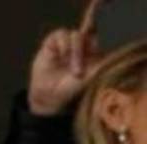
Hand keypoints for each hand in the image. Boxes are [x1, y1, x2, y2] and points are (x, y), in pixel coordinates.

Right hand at [26, 1, 105, 115]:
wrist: (49, 99)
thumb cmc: (71, 91)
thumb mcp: (91, 76)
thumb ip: (100, 61)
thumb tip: (105, 48)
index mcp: (93, 52)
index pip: (97, 37)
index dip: (96, 39)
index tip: (95, 46)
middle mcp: (80, 47)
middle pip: (87, 34)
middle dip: (84, 50)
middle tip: (78, 72)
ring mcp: (66, 45)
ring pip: (75, 35)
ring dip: (74, 50)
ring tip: (71, 69)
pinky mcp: (51, 45)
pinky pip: (59, 35)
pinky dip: (62, 45)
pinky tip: (60, 58)